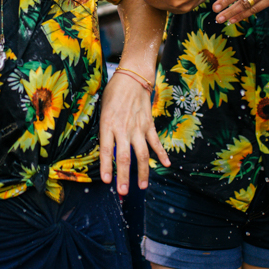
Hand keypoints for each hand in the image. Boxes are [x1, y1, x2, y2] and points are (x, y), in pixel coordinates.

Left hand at [99, 69, 169, 194]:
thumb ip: (104, 130)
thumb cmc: (113, 93)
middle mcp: (123, 128)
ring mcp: (138, 128)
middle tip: (123, 192)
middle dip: (124, 177)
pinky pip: (155, 142)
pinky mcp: (149, 125)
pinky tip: (166, 164)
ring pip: (142, 154)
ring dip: (142, 172)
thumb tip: (105, 150)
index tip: (106, 181)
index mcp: (108, 124)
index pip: (107, 150)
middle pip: (125, 157)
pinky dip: (161, 154)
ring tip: (142, 186)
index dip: (107, 167)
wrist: (133, 77)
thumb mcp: (102, 110)